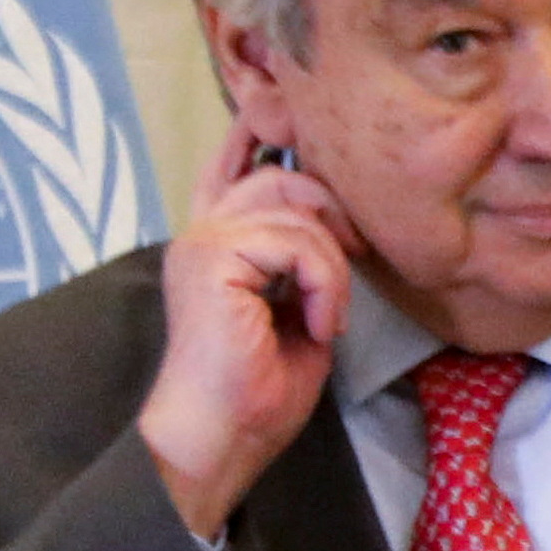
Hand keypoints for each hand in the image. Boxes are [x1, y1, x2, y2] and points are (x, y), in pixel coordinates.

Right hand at [138, 128, 364, 539]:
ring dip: (332, 269)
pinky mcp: (212, 258)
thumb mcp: (300, 311)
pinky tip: (315, 325)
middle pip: (282, 179)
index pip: (235, 165)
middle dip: (333, 217)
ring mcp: (202, 242)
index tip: (286, 115)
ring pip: (297, 212)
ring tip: (325, 318)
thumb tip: (343, 225)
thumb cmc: (260, 390)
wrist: (224, 436)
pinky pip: (298, 243)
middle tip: (348, 270)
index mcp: (219, 244)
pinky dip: (323, 286)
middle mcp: (202, 233)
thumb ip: (309, 260)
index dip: (260, 131)